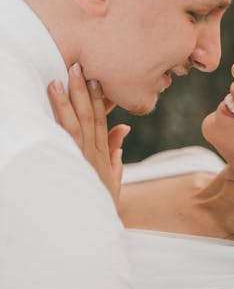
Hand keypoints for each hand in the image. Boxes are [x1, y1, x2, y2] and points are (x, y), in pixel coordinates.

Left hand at [48, 63, 129, 207]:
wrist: (97, 223)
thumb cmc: (102, 202)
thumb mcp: (113, 178)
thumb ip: (115, 151)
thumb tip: (122, 128)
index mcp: (104, 154)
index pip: (102, 120)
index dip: (100, 99)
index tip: (96, 79)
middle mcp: (95, 152)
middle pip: (91, 114)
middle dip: (85, 90)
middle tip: (78, 65)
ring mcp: (85, 155)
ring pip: (79, 118)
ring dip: (72, 95)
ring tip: (64, 75)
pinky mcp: (75, 159)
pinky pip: (68, 130)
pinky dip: (63, 111)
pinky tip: (57, 95)